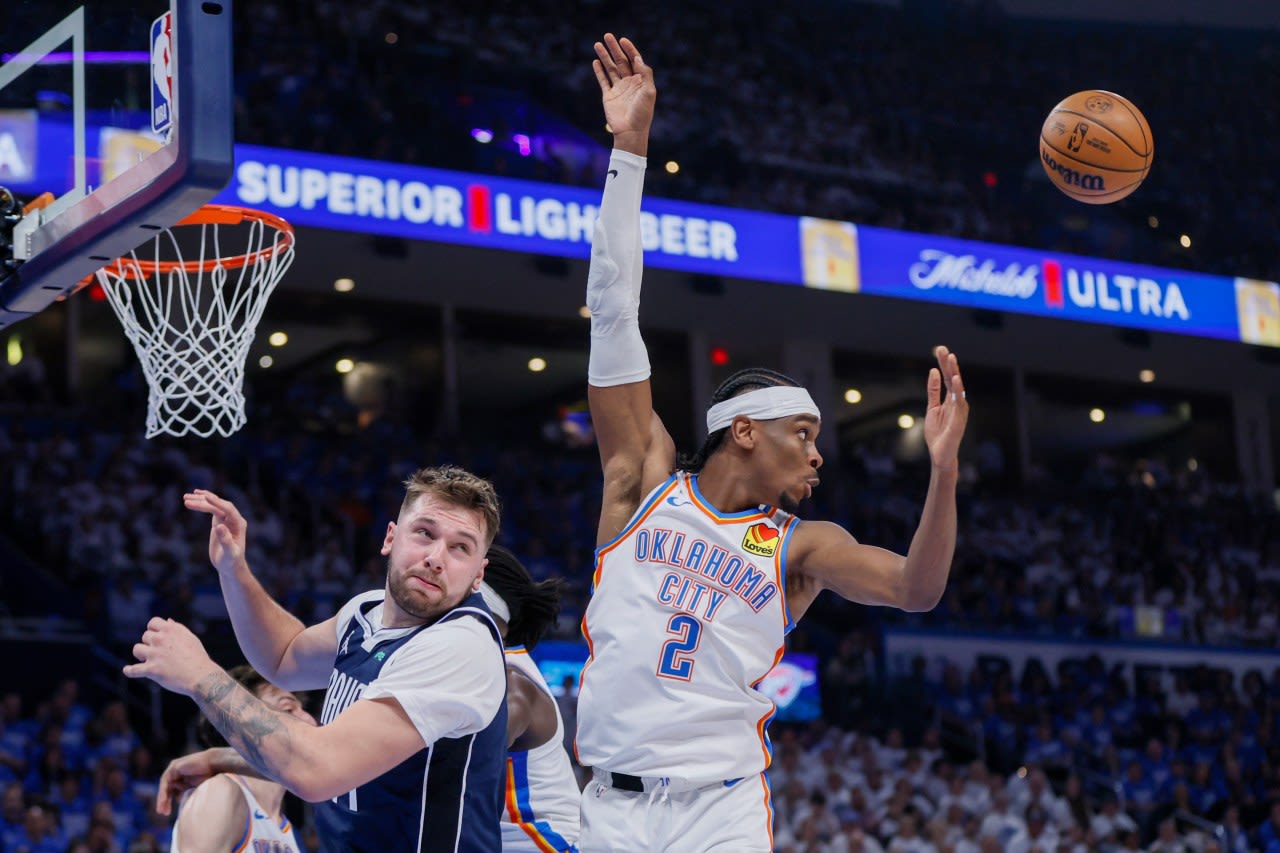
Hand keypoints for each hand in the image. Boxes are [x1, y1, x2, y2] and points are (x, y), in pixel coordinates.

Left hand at [123, 617, 219, 696]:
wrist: (201, 676)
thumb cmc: (198, 657)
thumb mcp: (190, 638)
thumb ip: (177, 628)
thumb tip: (168, 621)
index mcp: (170, 630)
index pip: (152, 622)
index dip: (153, 629)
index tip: (156, 636)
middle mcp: (160, 639)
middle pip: (145, 636)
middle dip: (150, 643)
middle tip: (158, 652)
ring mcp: (154, 654)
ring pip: (137, 649)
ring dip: (141, 654)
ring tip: (148, 660)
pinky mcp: (151, 670)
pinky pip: (133, 670)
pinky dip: (129, 671)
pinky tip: (127, 670)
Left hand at [156, 749, 220, 814]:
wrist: (215, 764)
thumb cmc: (210, 776)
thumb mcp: (195, 788)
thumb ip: (186, 793)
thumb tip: (178, 801)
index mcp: (183, 777)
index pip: (172, 790)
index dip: (169, 801)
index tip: (168, 812)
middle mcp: (178, 772)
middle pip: (168, 788)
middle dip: (165, 801)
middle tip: (164, 813)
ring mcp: (175, 769)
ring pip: (165, 786)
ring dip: (162, 798)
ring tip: (162, 810)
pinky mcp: (174, 767)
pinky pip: (165, 781)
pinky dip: (163, 792)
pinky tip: (163, 801)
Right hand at [183, 489, 247, 575]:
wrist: (230, 566)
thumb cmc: (231, 562)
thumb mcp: (229, 553)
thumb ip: (226, 540)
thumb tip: (219, 526)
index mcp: (239, 524)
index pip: (228, 509)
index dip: (216, 503)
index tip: (205, 497)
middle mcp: (234, 519)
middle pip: (218, 505)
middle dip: (203, 501)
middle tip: (186, 500)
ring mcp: (226, 519)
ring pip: (213, 505)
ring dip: (200, 500)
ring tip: (185, 497)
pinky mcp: (219, 522)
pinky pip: (211, 509)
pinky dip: (202, 503)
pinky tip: (194, 498)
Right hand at [593, 34, 654, 152]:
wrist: (630, 131)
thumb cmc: (642, 113)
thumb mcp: (649, 91)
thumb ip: (645, 73)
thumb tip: (637, 57)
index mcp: (640, 81)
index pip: (634, 60)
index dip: (629, 49)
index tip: (622, 40)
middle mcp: (629, 83)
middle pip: (621, 61)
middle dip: (614, 48)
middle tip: (607, 36)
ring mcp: (618, 89)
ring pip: (610, 68)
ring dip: (604, 56)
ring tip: (597, 44)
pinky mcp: (608, 96)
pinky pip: (603, 80)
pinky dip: (599, 71)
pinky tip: (596, 61)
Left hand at [924, 345, 967, 470]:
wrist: (940, 454)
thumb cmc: (938, 432)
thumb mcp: (932, 407)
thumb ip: (933, 390)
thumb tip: (933, 371)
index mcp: (951, 399)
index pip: (947, 377)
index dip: (944, 363)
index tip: (940, 349)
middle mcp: (958, 402)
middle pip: (953, 379)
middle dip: (948, 363)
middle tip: (942, 348)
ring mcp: (960, 410)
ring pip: (957, 387)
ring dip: (954, 372)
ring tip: (950, 358)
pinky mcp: (959, 419)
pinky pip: (959, 402)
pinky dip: (957, 389)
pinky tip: (954, 378)